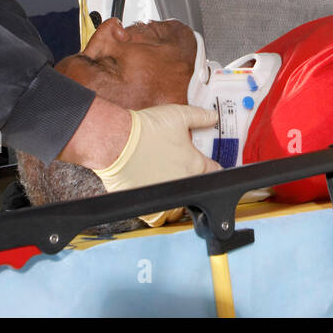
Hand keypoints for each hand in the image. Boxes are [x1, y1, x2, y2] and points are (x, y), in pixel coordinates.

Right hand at [91, 104, 220, 225]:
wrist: (117, 141)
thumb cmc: (146, 130)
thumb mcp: (179, 115)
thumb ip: (200, 116)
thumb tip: (214, 117)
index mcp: (194, 165)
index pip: (215, 172)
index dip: (213, 166)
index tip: (209, 165)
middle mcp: (183, 184)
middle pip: (197, 192)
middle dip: (194, 183)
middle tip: (183, 173)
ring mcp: (165, 198)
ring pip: (178, 209)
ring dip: (177, 202)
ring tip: (169, 188)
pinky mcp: (146, 205)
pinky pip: (156, 217)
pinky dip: (157, 212)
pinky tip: (153, 199)